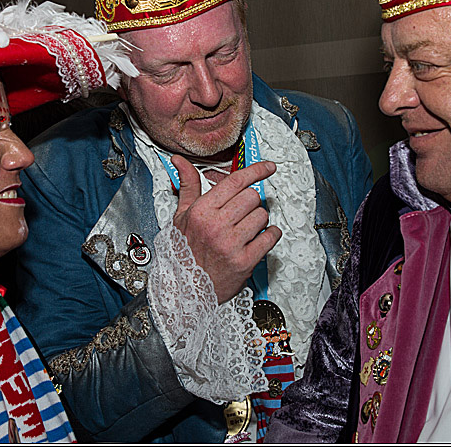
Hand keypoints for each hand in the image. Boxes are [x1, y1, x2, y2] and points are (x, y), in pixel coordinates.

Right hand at [171, 155, 281, 304]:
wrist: (184, 288)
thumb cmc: (183, 251)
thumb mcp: (181, 216)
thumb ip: (187, 185)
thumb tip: (180, 162)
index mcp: (201, 211)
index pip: (236, 182)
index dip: (256, 170)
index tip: (268, 167)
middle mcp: (216, 226)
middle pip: (252, 197)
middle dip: (251, 202)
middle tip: (242, 212)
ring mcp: (231, 244)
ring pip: (262, 215)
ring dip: (259, 220)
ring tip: (246, 229)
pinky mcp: (244, 261)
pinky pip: (270, 237)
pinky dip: (270, 235)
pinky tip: (259, 238)